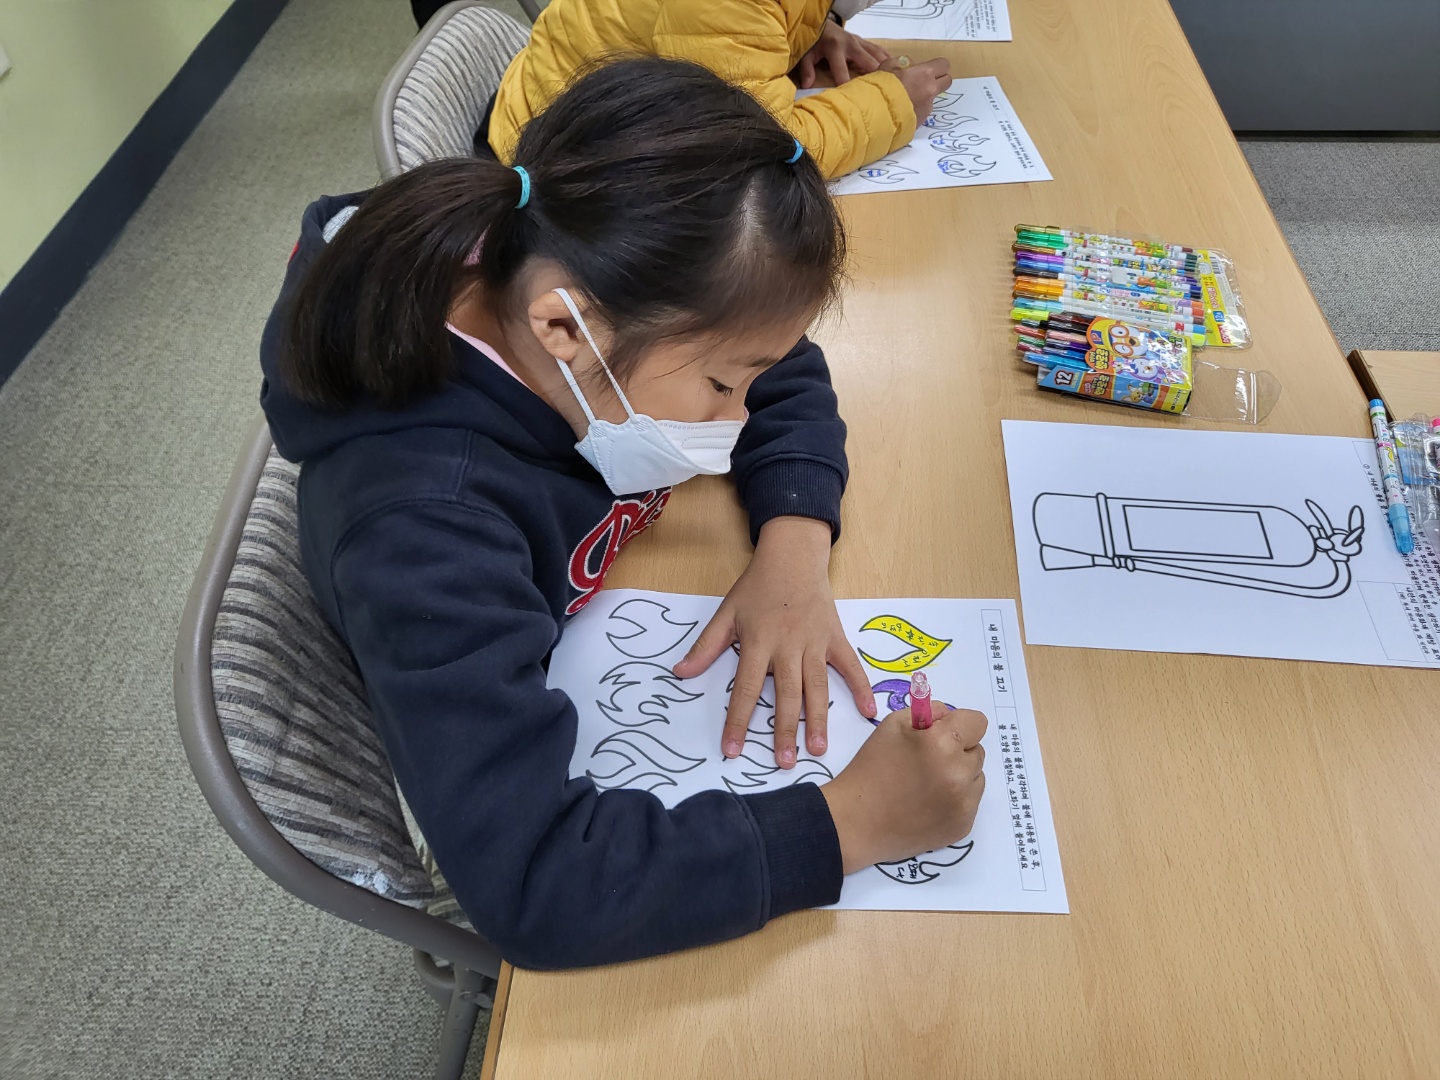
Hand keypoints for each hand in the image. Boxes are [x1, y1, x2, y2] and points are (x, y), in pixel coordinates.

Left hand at [672, 516, 876, 766]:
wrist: (793, 555)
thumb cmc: (757, 587)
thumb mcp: (726, 613)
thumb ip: (706, 647)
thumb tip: (679, 673)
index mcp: (759, 642)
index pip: (746, 688)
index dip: (739, 721)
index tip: (732, 750)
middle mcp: (788, 645)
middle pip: (786, 694)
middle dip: (784, 730)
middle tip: (784, 762)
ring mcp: (815, 642)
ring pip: (817, 686)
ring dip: (818, 719)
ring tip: (818, 749)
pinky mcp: (835, 637)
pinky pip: (851, 666)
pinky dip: (861, 688)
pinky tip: (868, 712)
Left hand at [795, 20, 890, 88]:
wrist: (821, 23)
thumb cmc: (814, 41)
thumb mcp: (806, 54)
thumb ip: (806, 69)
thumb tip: (807, 85)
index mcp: (835, 48)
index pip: (842, 71)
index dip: (847, 85)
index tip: (854, 100)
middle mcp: (851, 44)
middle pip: (868, 62)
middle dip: (876, 77)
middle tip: (884, 92)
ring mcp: (860, 42)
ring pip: (877, 55)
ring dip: (886, 68)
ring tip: (896, 83)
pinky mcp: (864, 42)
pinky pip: (879, 50)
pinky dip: (887, 60)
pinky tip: (896, 70)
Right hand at [821, 703, 986, 873]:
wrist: (857, 822)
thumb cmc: (871, 769)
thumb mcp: (892, 725)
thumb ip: (928, 713)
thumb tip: (950, 717)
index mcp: (943, 743)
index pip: (977, 722)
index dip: (959, 724)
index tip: (944, 733)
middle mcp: (960, 773)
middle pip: (976, 751)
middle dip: (957, 751)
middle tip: (927, 761)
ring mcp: (964, 803)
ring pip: (975, 778)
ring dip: (959, 776)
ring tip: (926, 785)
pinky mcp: (963, 825)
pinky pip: (970, 802)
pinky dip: (954, 800)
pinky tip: (928, 804)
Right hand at [882, 57, 951, 124]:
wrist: (877, 114)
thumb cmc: (881, 86)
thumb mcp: (888, 65)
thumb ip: (902, 63)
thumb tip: (908, 66)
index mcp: (925, 73)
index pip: (944, 64)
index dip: (937, 65)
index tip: (928, 68)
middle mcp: (931, 90)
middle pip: (947, 81)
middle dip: (939, 80)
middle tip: (924, 81)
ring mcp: (927, 107)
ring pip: (933, 98)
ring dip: (925, 97)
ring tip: (907, 99)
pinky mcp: (921, 121)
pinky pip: (923, 112)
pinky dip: (916, 109)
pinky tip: (902, 110)